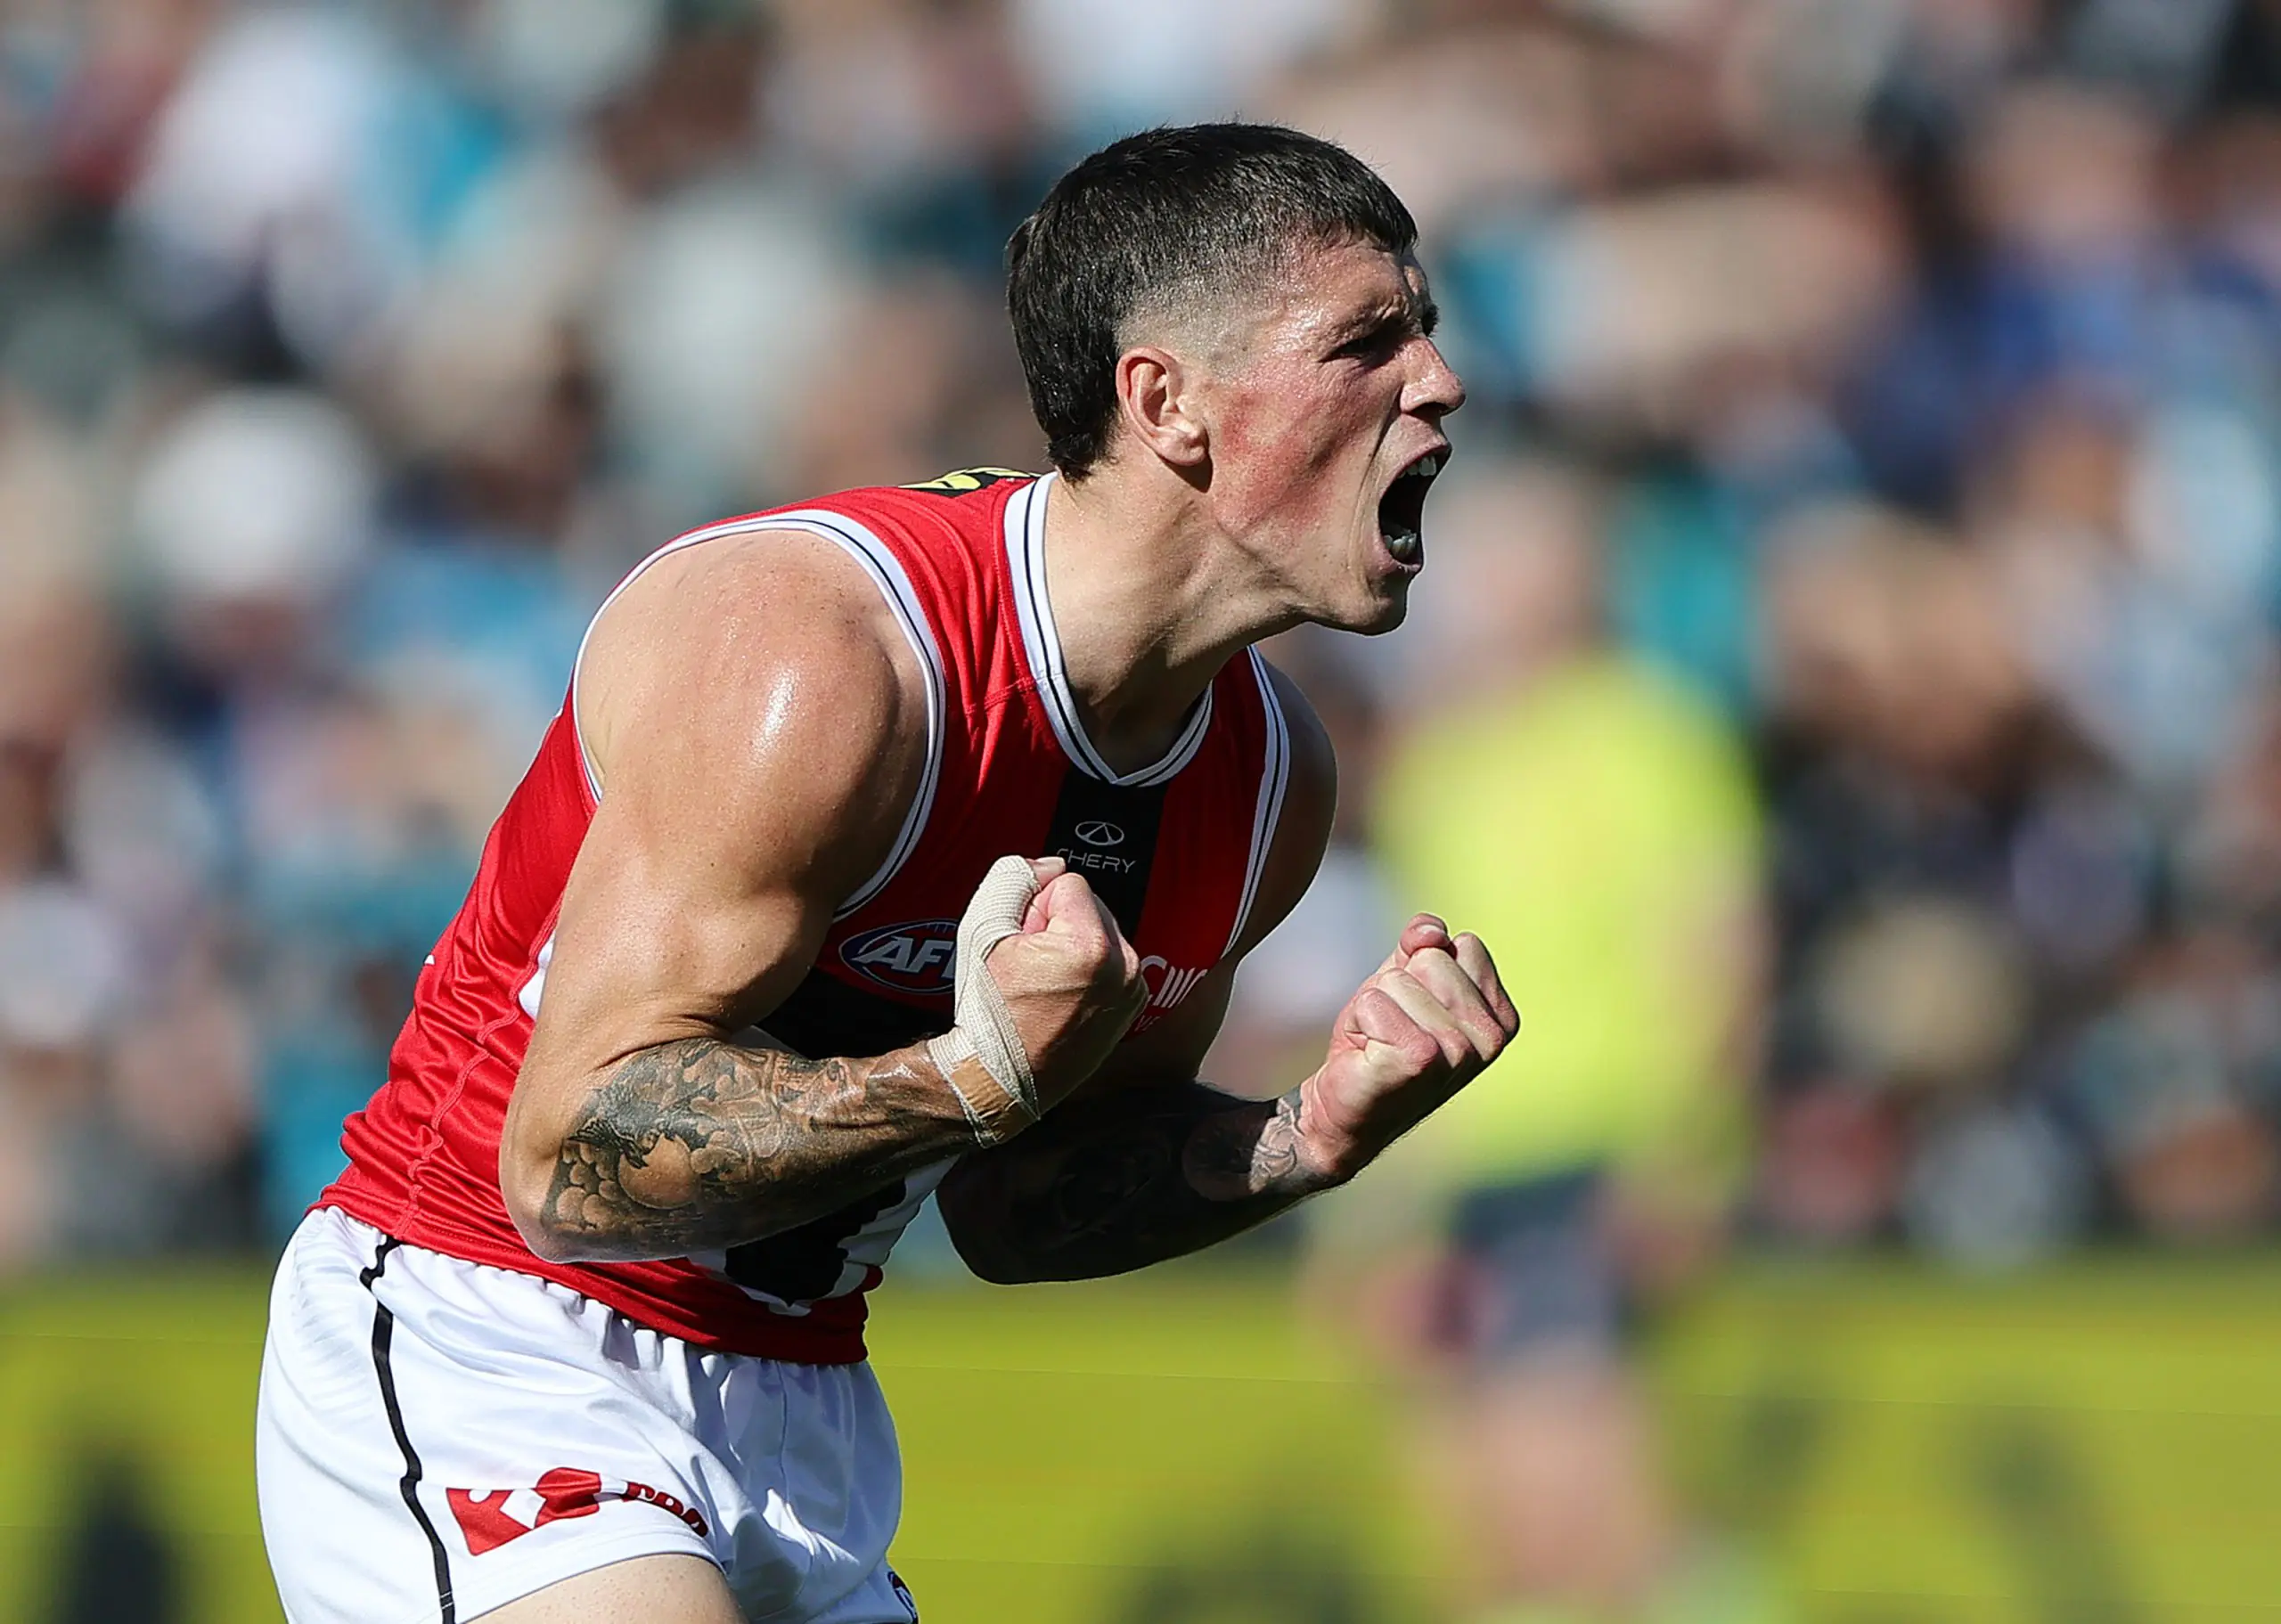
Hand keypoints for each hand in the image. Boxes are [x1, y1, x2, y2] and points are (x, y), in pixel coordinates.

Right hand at [978, 858, 1146, 1110]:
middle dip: (1058, 923)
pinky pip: (1112, 959)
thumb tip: (1051, 866)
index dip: (1034, 908)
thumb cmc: (989, 1009)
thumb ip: (1015, 881)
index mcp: (1091, 946)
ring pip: (1101, 930)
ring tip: (1045, 983)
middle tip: (1030, 965)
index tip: (1021, 944)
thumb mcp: (983, 931)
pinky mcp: (1135, 1003)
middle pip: (1090, 904)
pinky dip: (1090, 967)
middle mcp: (1124, 966)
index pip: (1067, 883)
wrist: (1001, 1077)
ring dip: (1074, 944)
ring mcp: (1134, 988)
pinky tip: (1063, 995)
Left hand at [1297, 914, 1518, 1181]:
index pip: (1462, 944)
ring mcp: (1460, 1052)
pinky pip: (1374, 1001)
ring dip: (1376, 1006)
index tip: (1414, 1011)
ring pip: (1399, 979)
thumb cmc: (1379, 1042)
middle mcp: (1491, 1037)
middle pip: (1431, 958)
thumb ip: (1421, 945)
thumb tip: (1431, 932)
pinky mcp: (1421, 1060)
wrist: (1344, 1110)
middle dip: (1398, 986)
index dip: (1423, 969)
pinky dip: (1360, 1021)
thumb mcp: (1403, 981)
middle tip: (1392, 1030)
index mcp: (1500, 1017)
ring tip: (1381, 1043)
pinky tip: (1369, 1054)